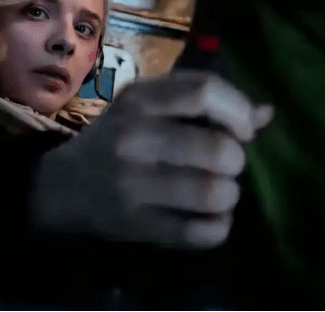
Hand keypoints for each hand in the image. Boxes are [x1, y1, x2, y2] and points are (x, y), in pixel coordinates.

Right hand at [31, 71, 273, 249]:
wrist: (59, 187)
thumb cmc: (113, 140)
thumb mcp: (146, 108)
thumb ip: (200, 104)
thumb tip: (265, 114)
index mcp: (139, 99)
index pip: (206, 92)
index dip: (239, 112)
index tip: (243, 130)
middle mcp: (134, 136)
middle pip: (219, 148)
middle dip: (236, 162)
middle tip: (225, 167)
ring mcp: (131, 182)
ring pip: (214, 193)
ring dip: (229, 196)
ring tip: (218, 195)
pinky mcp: (133, 224)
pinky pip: (198, 233)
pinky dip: (217, 229)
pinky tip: (210, 221)